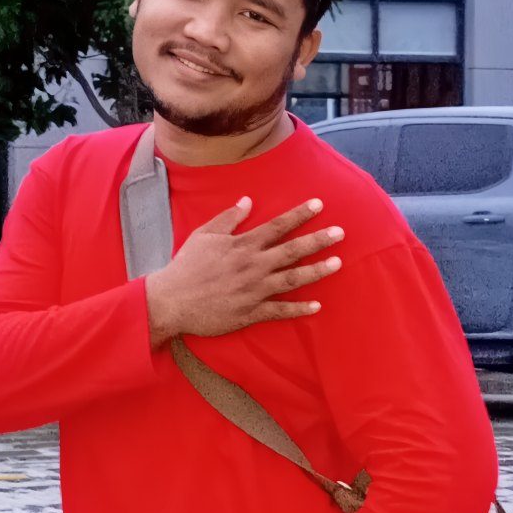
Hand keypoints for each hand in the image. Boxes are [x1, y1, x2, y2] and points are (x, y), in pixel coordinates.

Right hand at [145, 198, 343, 349]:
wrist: (171, 300)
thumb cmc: (186, 266)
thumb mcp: (204, 235)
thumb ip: (228, 218)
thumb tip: (248, 201)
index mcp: (242, 245)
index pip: (277, 226)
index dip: (299, 214)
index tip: (319, 204)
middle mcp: (253, 265)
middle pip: (292, 250)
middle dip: (318, 240)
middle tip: (341, 233)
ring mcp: (254, 290)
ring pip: (292, 279)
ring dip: (316, 271)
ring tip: (337, 263)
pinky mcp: (251, 312)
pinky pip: (279, 310)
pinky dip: (298, 309)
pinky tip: (317, 306)